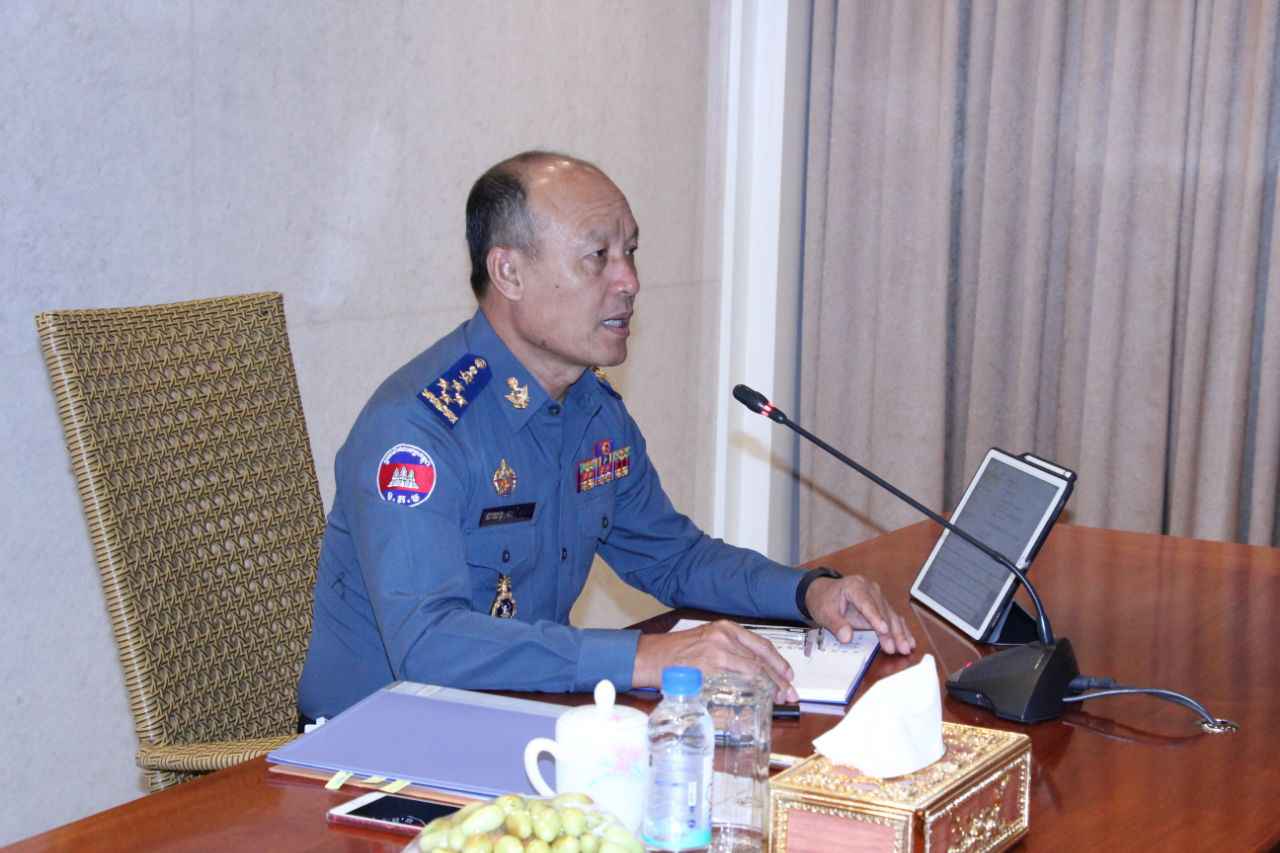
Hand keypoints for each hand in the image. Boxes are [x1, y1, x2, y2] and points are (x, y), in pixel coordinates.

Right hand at [633, 619, 799, 702]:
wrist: (649, 657)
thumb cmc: (676, 653)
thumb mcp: (706, 642)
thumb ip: (729, 652)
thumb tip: (753, 672)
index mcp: (725, 629)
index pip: (761, 646)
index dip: (778, 663)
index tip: (788, 676)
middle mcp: (724, 637)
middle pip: (761, 659)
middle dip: (779, 678)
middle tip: (790, 693)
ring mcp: (716, 652)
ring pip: (753, 671)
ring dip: (770, 687)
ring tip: (779, 699)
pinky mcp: (709, 668)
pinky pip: (737, 681)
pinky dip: (750, 691)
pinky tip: (758, 699)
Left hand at [805, 570, 915, 654]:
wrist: (824, 593)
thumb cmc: (824, 600)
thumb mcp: (824, 612)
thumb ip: (836, 624)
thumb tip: (847, 637)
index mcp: (854, 586)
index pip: (866, 602)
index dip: (876, 616)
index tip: (883, 630)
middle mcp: (870, 589)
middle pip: (883, 610)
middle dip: (891, 631)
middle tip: (897, 647)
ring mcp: (877, 597)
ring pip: (891, 615)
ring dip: (899, 633)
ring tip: (906, 648)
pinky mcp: (881, 606)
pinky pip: (893, 618)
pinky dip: (901, 630)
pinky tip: (908, 641)